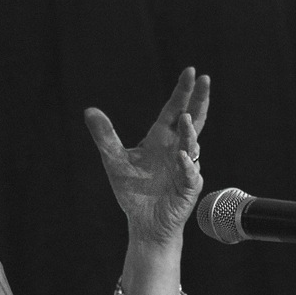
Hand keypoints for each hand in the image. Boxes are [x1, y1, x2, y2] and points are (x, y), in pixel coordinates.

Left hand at [84, 67, 210, 247]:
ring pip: (192, 144)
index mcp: (160, 139)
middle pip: (192, 120)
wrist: (143, 223)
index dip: (182, 91)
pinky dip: (187, 165)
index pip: (174, 110)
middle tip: (205, 80)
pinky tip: (183, 156)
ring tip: (185, 117)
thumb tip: (89, 110)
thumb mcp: (114, 160)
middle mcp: (176, 148)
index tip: (191, 71)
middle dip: (199, 100)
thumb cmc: (133, 191)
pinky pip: (190, 173)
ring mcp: (186, 167)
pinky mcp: (188, 187)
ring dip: (188, 131)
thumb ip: (105, 135)